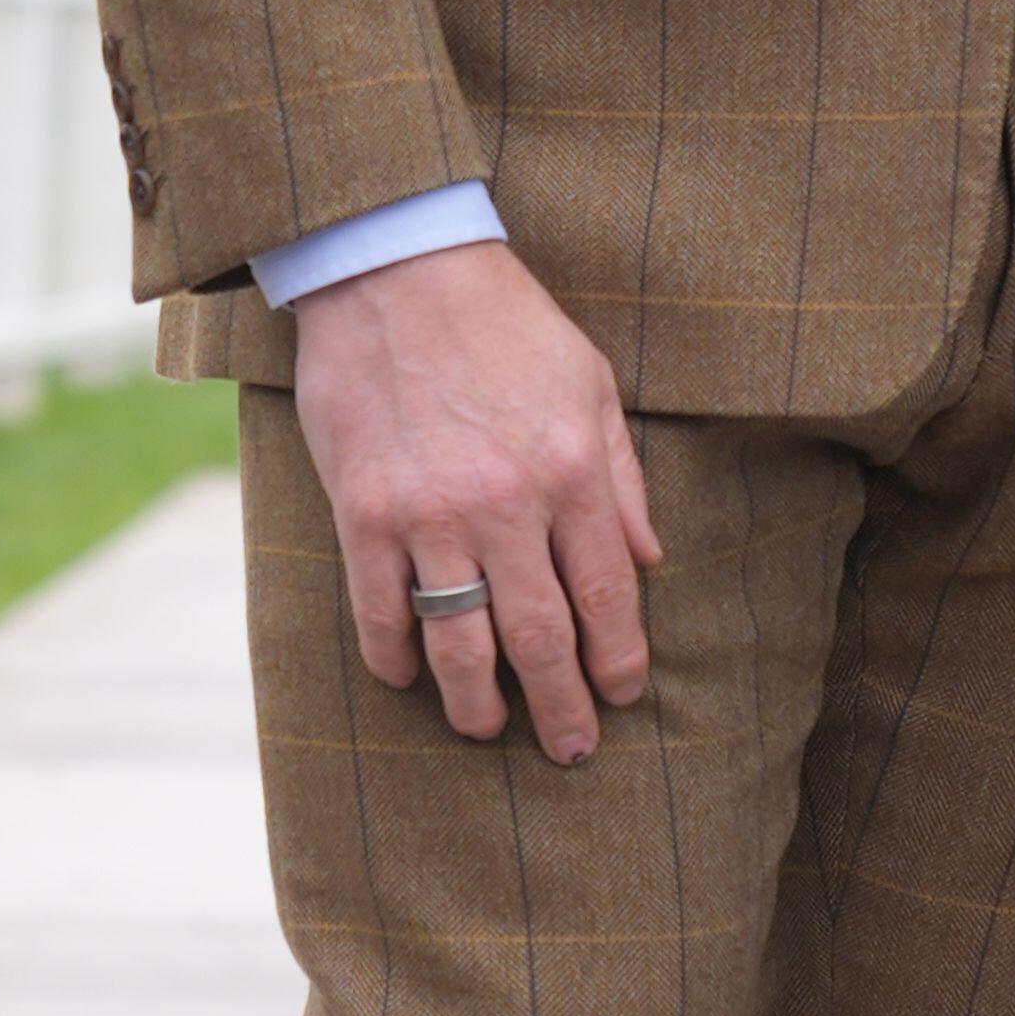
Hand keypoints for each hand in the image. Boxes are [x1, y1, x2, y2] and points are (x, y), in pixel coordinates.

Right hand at [287, 239, 662, 761]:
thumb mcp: (591, 383)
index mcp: (573, 472)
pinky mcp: (364, 511)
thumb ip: (622, 478)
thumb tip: (649, 559)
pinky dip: (393, 656)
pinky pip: (380, 610)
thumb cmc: (505, 322)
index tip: (623, 693)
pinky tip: (407, 679)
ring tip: (487, 730)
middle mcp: (507, 504)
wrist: (397, 267)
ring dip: (476, 702)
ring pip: (460, 642)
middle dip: (561, 705)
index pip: (608, 593)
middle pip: (541, 637)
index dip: (619, 656)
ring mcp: (430, 514)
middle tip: (572, 748)